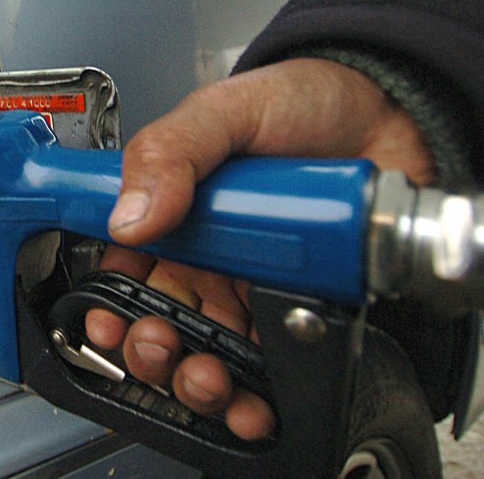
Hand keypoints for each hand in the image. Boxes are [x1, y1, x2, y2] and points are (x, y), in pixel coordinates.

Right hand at [85, 57, 434, 439]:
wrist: (397, 115)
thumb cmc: (307, 101)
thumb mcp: (227, 109)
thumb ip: (172, 151)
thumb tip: (131, 214)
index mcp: (180, 213)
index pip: (125, 268)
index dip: (106, 303)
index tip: (103, 324)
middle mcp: (213, 256)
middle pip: (163, 321)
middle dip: (149, 350)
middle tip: (158, 345)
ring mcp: (260, 286)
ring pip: (211, 352)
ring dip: (198, 381)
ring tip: (206, 377)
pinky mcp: (309, 308)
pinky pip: (276, 365)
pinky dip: (259, 396)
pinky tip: (254, 400)